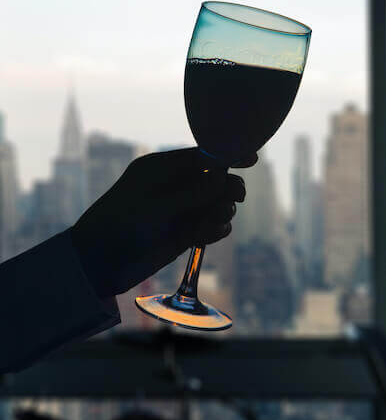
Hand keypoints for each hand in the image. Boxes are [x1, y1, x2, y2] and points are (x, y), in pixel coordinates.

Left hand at [71, 148, 254, 297]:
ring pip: (217, 204)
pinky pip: (212, 226)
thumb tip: (223, 177)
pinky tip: (209, 235)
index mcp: (162, 169)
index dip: (228, 155)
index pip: (203, 155)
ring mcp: (181, 210)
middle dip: (228, 188)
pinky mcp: (185, 233)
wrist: (100, 265)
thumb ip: (193, 192)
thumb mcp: (157, 206)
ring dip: (223, 211)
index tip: (252, 158)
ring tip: (215, 221)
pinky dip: (216, 229)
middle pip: (216, 180)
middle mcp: (174, 186)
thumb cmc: (121, 226)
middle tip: (235, 199)